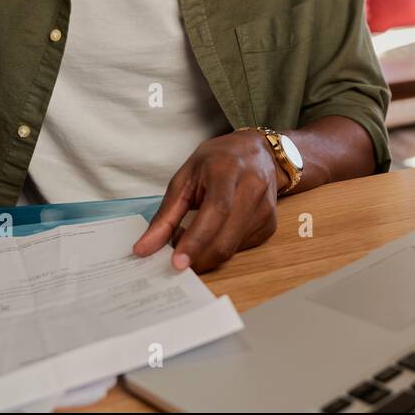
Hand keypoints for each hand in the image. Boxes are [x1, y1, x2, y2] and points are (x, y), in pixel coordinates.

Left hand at [134, 129, 282, 272]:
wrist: (258, 152)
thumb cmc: (217, 161)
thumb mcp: (185, 177)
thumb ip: (165, 215)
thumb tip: (144, 249)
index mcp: (228, 169)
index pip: (216, 210)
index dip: (196, 239)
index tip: (176, 262)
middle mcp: (252, 187)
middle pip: (226, 238)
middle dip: (198, 258)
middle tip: (175, 257)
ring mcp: (265, 208)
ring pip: (232, 248)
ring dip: (206, 254)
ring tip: (191, 239)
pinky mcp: (270, 224)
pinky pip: (240, 248)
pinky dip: (221, 248)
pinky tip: (213, 233)